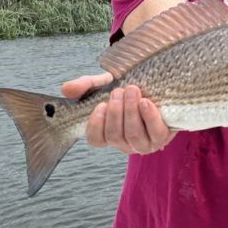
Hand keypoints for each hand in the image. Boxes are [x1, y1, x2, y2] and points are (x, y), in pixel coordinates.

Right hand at [61, 72, 176, 154]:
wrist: (157, 85)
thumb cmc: (127, 89)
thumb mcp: (104, 83)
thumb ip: (85, 85)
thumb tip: (66, 89)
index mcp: (108, 133)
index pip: (95, 140)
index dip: (96, 125)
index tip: (100, 105)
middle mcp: (124, 143)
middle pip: (115, 136)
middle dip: (116, 113)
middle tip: (119, 91)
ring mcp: (143, 144)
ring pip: (133, 135)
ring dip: (130, 111)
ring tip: (132, 90)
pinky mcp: (162, 138)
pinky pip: (155, 133)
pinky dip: (149, 117)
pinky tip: (146, 102)